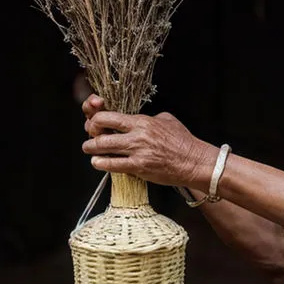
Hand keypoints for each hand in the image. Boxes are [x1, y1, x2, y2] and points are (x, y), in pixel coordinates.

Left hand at [82, 98, 216, 187]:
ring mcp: (137, 151)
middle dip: (91, 136)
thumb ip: (149, 118)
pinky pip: (112, 165)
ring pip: (103, 149)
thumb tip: (138, 120)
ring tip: (91, 152)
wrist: (193, 161)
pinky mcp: (138, 167)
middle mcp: (137, 135)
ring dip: (92, 150)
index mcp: (142, 121)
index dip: (96, 120)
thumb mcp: (166, 120)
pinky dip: (101, 164)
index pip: (108, 116)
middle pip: (101, 132)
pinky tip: (98, 163)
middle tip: (90, 140)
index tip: (95, 124)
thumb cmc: (183, 141)